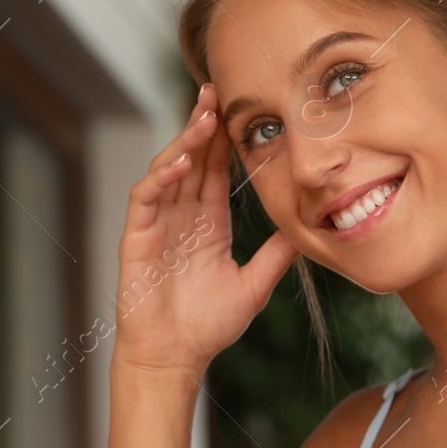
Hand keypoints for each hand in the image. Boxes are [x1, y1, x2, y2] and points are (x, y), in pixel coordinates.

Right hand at [113, 82, 299, 377]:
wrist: (174, 357)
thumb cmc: (208, 327)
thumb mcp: (255, 285)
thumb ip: (276, 255)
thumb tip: (308, 229)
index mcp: (207, 223)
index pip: (215, 170)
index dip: (225, 139)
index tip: (241, 108)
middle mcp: (181, 217)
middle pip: (191, 158)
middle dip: (203, 124)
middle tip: (218, 90)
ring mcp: (157, 224)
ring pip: (168, 169)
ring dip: (185, 141)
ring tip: (204, 118)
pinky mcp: (137, 236)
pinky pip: (146, 196)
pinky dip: (161, 176)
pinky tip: (181, 160)